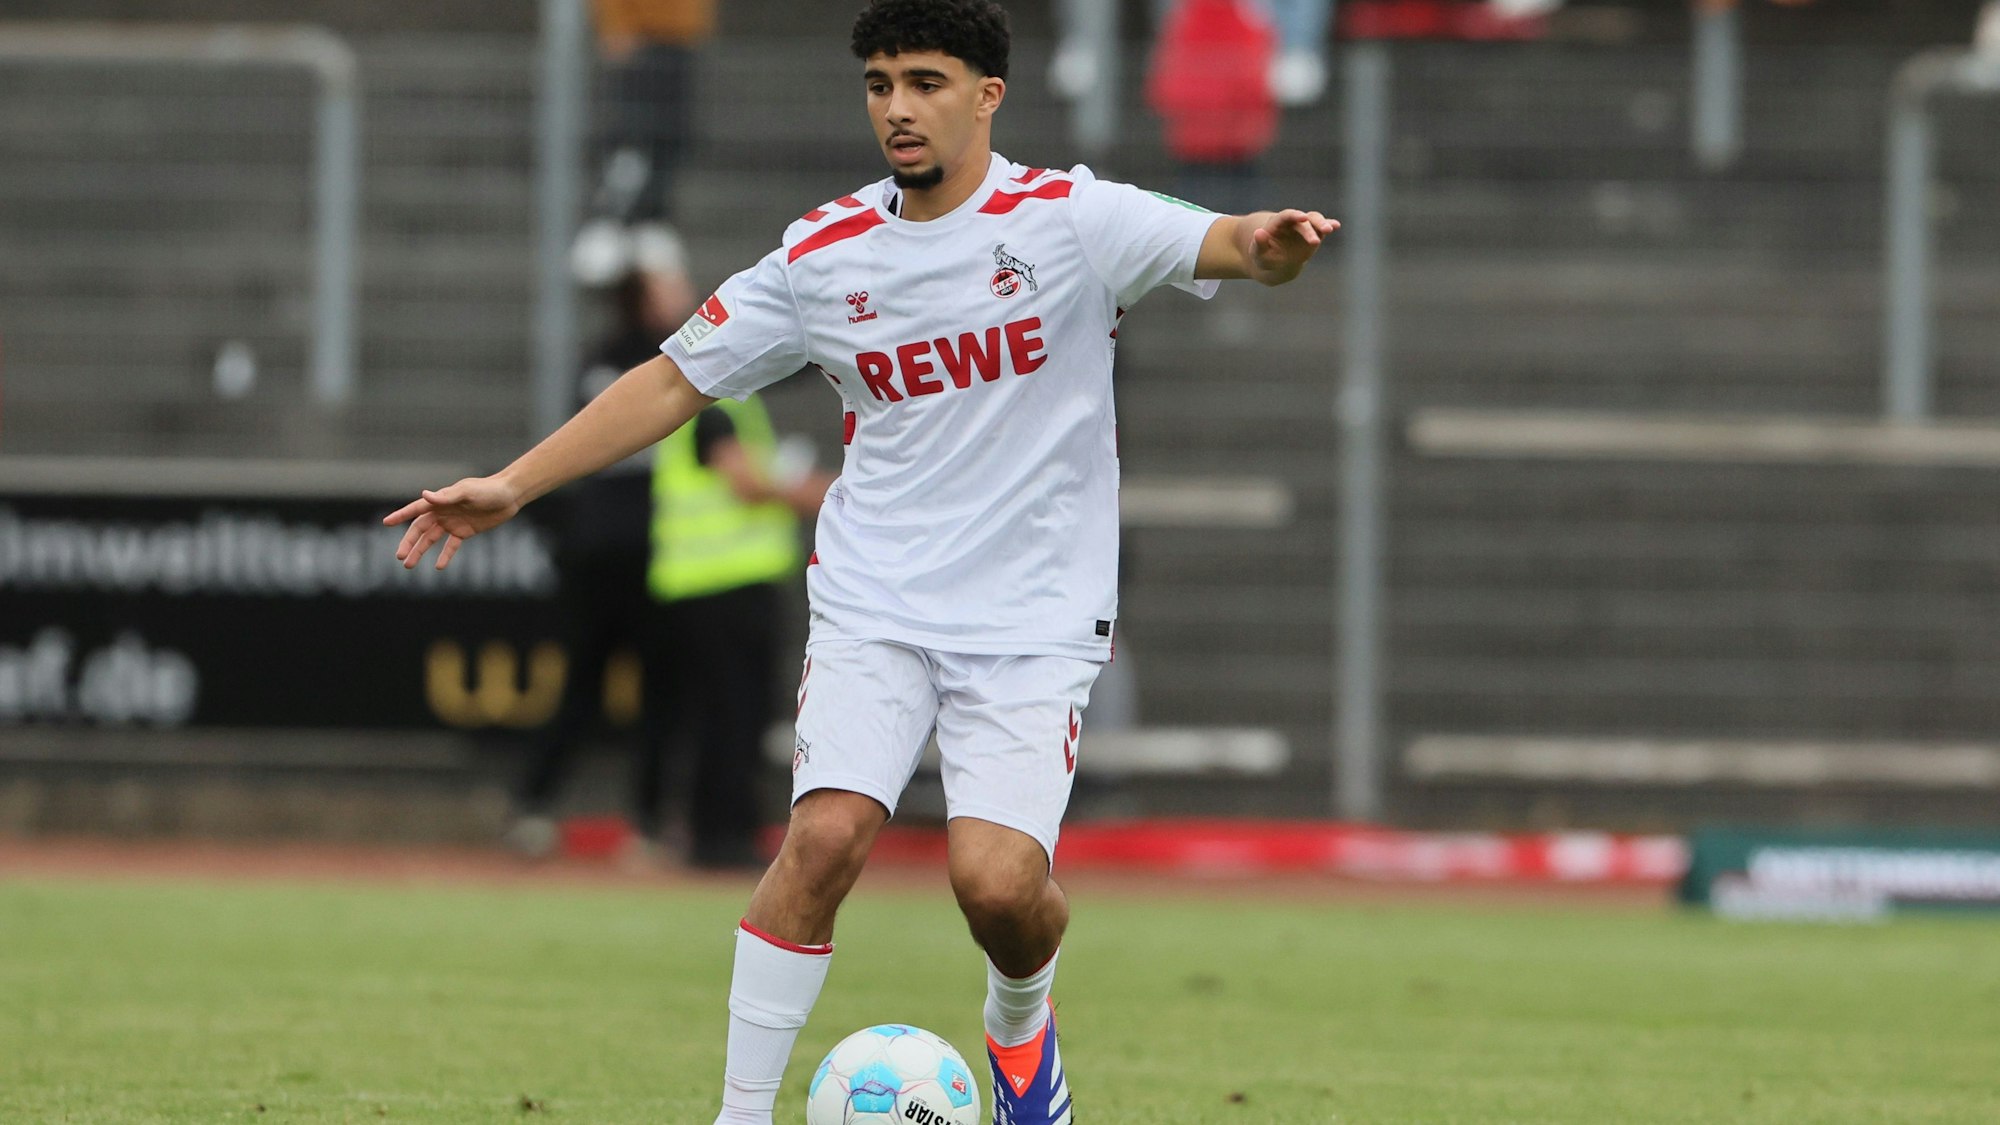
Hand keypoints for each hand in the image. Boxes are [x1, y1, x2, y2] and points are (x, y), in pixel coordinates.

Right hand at [383, 475, 522, 570]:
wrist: (509, 496)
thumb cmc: (488, 490)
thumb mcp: (467, 492)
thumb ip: (446, 497)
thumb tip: (424, 495)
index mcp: (440, 500)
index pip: (416, 509)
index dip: (401, 516)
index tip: (386, 523)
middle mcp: (443, 512)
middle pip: (420, 529)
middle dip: (409, 543)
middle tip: (399, 557)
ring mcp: (453, 522)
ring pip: (431, 539)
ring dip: (421, 551)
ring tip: (409, 565)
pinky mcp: (465, 531)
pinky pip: (451, 546)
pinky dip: (445, 555)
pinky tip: (438, 567)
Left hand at [1251, 209, 1339, 279]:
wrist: (1276, 262)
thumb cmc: (1265, 257)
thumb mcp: (1258, 254)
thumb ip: (1259, 244)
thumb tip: (1258, 233)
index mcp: (1277, 224)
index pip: (1286, 216)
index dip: (1294, 215)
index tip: (1303, 218)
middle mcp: (1292, 222)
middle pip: (1303, 220)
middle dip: (1310, 229)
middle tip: (1316, 240)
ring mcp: (1304, 226)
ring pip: (1314, 219)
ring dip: (1322, 223)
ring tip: (1330, 229)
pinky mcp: (1313, 233)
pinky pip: (1322, 228)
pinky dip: (1329, 225)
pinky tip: (1336, 225)